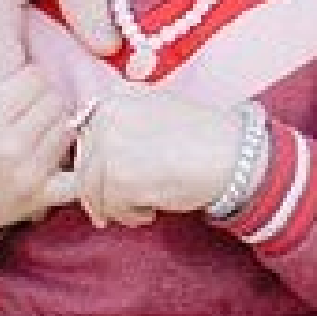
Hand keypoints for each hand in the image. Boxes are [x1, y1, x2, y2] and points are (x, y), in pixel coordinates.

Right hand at [0, 21, 79, 247]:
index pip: (34, 78)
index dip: (32, 77)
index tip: (23, 84)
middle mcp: (7, 147)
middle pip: (55, 101)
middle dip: (48, 98)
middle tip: (36, 106)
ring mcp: (26, 174)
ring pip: (68, 128)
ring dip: (63, 124)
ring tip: (44, 126)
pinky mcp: (42, 197)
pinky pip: (79, 176)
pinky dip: (85, 165)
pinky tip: (79, 155)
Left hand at [54, 85, 240, 230]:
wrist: (232, 153)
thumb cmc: (201, 136)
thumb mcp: (154, 113)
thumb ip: (121, 126)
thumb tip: (90, 157)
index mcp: (115, 100)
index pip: (85, 142)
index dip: (97, 166)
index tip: (113, 179)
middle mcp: (107, 120)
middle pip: (84, 170)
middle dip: (103, 191)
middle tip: (128, 200)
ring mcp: (111, 150)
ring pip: (93, 193)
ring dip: (117, 206)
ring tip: (144, 204)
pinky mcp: (119, 181)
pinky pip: (112, 209)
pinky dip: (132, 215)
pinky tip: (153, 208)